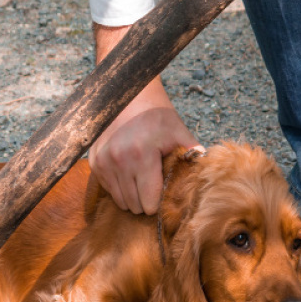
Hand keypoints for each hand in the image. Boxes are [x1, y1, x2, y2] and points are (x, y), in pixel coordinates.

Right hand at [89, 24, 202, 214]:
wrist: (128, 95)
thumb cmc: (157, 115)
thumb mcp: (179, 132)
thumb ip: (193, 155)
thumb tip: (206, 177)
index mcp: (141, 155)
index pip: (149, 203)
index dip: (160, 201)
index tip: (165, 188)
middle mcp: (118, 161)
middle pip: (135, 206)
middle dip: (147, 200)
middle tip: (154, 182)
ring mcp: (103, 162)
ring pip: (121, 201)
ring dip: (133, 195)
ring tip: (142, 176)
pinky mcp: (94, 162)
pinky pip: (109, 190)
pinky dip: (120, 186)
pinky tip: (129, 170)